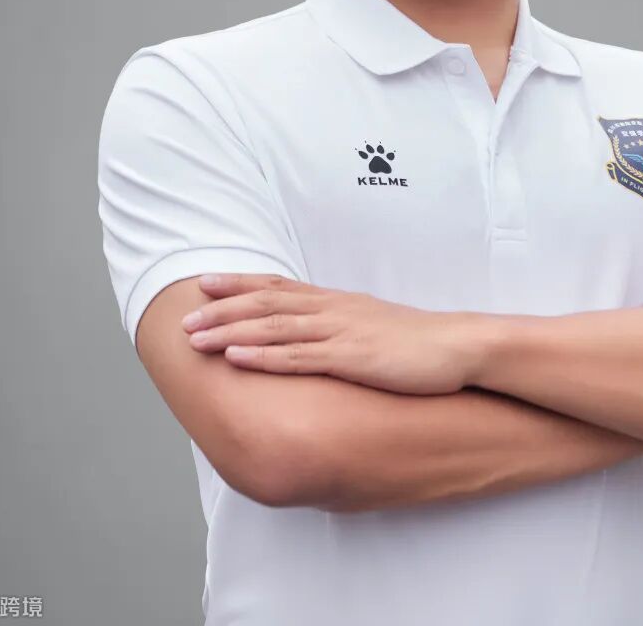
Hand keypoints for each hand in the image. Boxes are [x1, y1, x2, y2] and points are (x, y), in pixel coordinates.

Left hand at [181, 272, 481, 394]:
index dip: (240, 284)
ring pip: (274, 328)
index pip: (278, 287)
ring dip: (230, 333)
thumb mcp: (371, 323)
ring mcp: (340, 332)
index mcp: (336, 301)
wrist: (456, 346)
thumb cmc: (415, 340)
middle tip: (186, 318)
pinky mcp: (351, 358)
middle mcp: (332, 310)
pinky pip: (298, 357)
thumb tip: (314, 332)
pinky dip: (262, 357)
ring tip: (196, 339)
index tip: (206, 282)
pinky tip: (236, 360)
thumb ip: (340, 324)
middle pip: (267, 304)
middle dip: (223, 310)